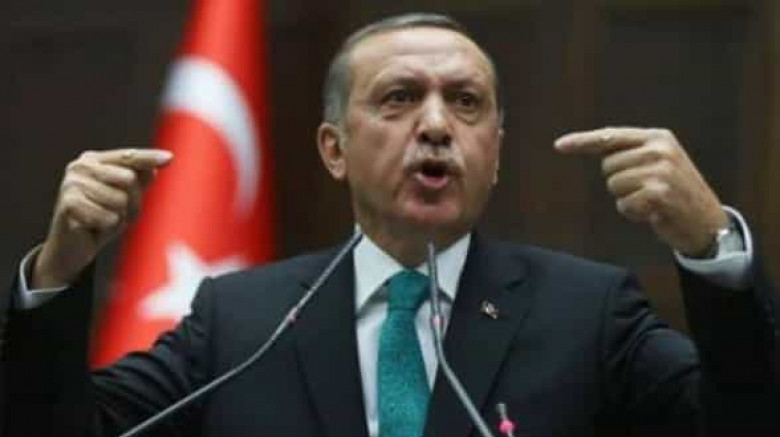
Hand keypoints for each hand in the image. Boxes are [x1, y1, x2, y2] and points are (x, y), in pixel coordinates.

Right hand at [33, 148, 172, 287]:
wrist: (70, 247)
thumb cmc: (100, 219)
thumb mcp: (124, 199)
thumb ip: (137, 182)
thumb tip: (154, 170)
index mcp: (94, 161)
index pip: (128, 156)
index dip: (149, 158)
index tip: (170, 158)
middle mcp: (80, 167)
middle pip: (129, 179)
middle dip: (133, 201)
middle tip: (120, 213)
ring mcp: (72, 184)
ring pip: (120, 200)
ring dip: (119, 217)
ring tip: (104, 220)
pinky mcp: (69, 204)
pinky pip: (109, 217)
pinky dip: (107, 227)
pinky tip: (94, 228)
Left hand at [554, 127, 727, 256]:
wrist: (707, 222)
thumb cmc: (676, 194)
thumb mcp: (659, 163)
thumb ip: (630, 153)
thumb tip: (591, 146)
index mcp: (658, 137)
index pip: (610, 136)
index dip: (582, 142)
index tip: (559, 146)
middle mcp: (659, 149)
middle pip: (607, 166)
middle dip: (620, 182)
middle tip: (647, 189)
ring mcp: (661, 171)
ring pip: (613, 186)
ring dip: (626, 199)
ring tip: (651, 200)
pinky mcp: (659, 193)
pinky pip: (623, 204)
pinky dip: (632, 213)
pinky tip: (653, 212)